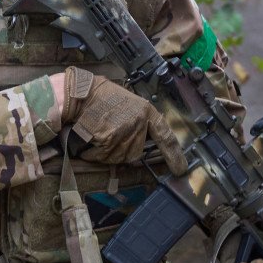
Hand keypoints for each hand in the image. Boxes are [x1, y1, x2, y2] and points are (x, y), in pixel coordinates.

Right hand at [58, 66, 187, 174]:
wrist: (81, 94)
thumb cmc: (102, 98)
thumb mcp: (129, 105)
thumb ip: (140, 122)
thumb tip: (142, 145)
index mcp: (147, 112)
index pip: (166, 137)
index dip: (174, 155)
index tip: (180, 169)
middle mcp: (139, 123)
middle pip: (135, 153)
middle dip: (122, 150)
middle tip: (110, 133)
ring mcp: (124, 132)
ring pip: (118, 157)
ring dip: (106, 152)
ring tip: (99, 132)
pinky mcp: (109, 140)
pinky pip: (102, 157)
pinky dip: (94, 153)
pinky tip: (91, 137)